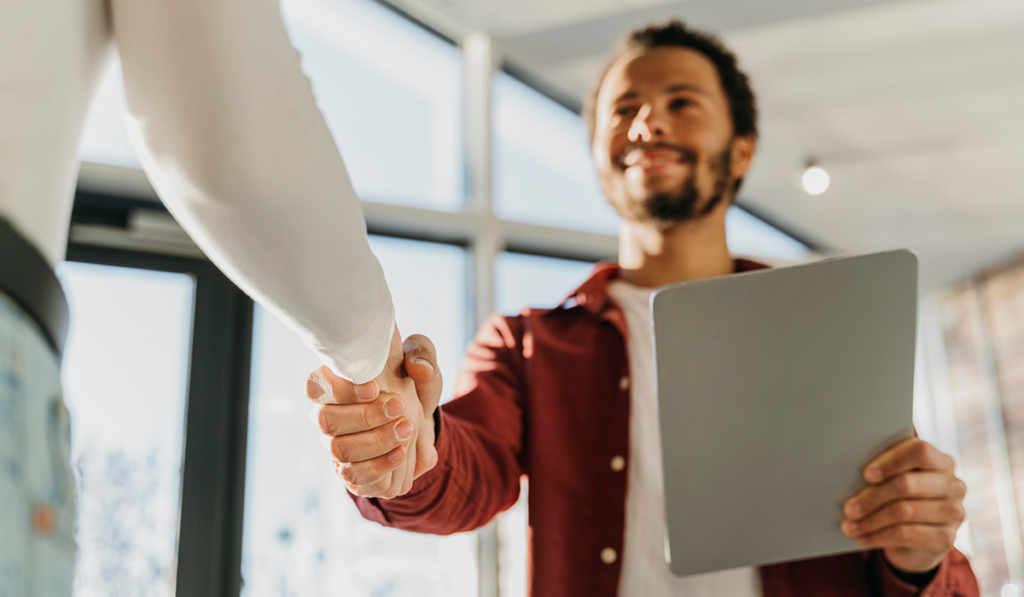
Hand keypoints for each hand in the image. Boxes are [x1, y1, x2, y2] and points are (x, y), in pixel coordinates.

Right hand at [305, 327, 442, 498]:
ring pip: (339, 450)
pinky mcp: (351, 473)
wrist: (423, 426)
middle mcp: (329, 416)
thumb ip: (422, 355)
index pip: (316, 385)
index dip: (340, 388)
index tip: (374, 387)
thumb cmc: (413, 388)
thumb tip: (418, 368)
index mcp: (336, 383)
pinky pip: (354, 477)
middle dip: (365, 416)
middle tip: (400, 408)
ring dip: (376, 441)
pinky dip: (379, 467)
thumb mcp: (423, 364)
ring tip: (407, 430)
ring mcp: (337, 446)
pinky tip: (401, 453)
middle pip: (325, 420)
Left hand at [840, 437, 966, 572]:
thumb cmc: (900, 498)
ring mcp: (953, 512)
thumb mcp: (894, 480)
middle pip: (908, 484)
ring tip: (848, 526)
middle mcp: (953, 485)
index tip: (866, 475)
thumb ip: (883, 470)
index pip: (920, 451)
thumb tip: (846, 470)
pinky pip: (907, 535)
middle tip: (847, 508)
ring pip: (904, 511)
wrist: (919, 538)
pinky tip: (862, 537)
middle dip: (872, 497)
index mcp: (941, 461)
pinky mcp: (946, 538)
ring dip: (870, 520)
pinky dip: (879, 536)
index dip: (891, 462)